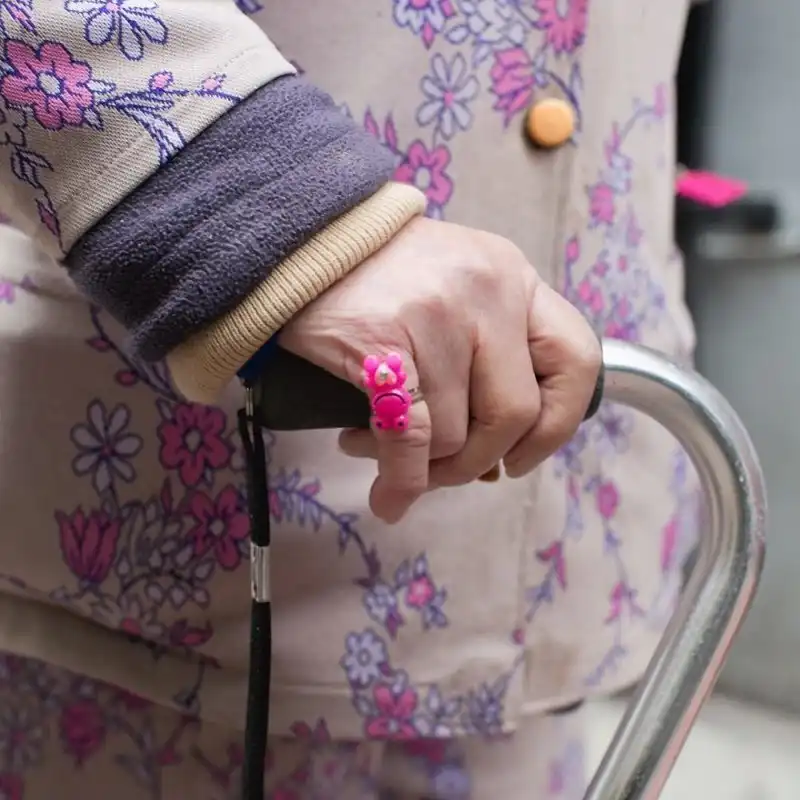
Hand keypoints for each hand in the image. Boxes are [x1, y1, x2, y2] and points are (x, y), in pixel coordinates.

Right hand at [279, 217, 599, 522]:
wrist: (303, 239)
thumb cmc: (381, 275)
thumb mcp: (456, 289)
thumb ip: (486, 355)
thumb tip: (491, 460)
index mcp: (513, 277)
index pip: (577, 360)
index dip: (560, 422)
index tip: (524, 454)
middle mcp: (489, 291)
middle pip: (519, 412)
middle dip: (483, 461)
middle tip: (450, 470)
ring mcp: (440, 314)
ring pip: (458, 434)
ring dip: (425, 467)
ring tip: (385, 451)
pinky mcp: (385, 342)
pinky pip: (412, 437)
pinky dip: (402, 479)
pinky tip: (388, 490)